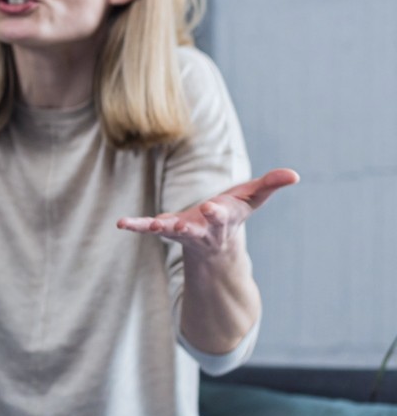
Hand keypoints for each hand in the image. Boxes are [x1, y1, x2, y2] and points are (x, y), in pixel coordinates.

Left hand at [116, 168, 299, 258]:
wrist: (216, 241)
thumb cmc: (235, 213)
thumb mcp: (253, 198)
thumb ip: (271, 184)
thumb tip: (294, 174)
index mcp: (224, 220)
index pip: (223, 216)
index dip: (218, 212)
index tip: (213, 206)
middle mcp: (203, 230)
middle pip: (198, 229)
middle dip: (191, 226)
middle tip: (182, 225)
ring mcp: (182, 232)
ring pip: (171, 232)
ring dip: (160, 228)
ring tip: (148, 227)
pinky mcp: (165, 229)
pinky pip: (148, 227)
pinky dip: (135, 225)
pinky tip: (121, 223)